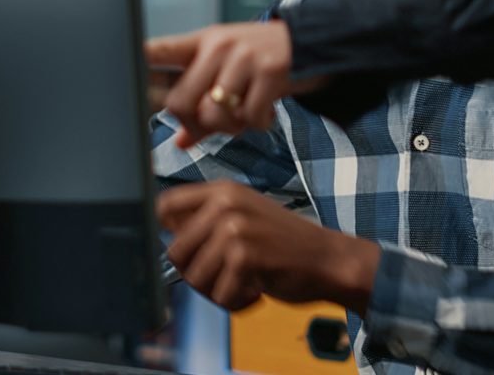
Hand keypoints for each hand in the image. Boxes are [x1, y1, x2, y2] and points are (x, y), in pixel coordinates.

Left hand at [147, 23, 322, 145]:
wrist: (312, 41)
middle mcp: (218, 46)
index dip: (133, 63)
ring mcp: (243, 57)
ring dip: (230, 128)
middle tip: (216, 124)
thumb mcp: (229, 71)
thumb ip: (203, 106)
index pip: (157, 49)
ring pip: (213, 113)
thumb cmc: (261, 60)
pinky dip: (257, 125)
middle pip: (179, 102)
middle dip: (195, 124)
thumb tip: (181, 142)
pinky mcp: (270, 71)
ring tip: (245, 118)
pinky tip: (266, 114)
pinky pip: (249, 117)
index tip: (114, 75)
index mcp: (201, 42)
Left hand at [157, 181, 377, 312]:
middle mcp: (226, 204)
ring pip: (194, 278)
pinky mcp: (244, 256)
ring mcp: (235, 228)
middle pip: (175, 252)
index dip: (169, 233)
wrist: (329, 259)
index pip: (165, 206)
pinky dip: (236, 302)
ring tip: (243, 282)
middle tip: (226, 275)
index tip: (192, 249)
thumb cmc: (284, 244)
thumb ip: (207, 219)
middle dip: (197, 273)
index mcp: (223, 191)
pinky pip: (219, 295)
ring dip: (217, 291)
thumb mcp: (245, 216)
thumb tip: (164, 233)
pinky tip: (255, 290)